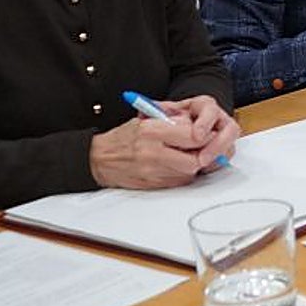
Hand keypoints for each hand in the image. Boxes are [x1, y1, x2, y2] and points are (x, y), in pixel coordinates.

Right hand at [89, 102, 234, 189]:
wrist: (98, 159)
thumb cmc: (123, 138)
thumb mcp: (145, 120)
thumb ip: (172, 122)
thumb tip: (198, 125)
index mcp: (151, 131)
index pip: (192, 136)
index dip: (204, 136)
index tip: (207, 134)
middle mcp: (152, 152)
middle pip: (194, 159)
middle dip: (204, 154)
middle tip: (204, 148)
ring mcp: (152, 171)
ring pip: (189, 172)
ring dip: (195, 165)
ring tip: (190, 155)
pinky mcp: (153, 185)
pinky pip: (179, 181)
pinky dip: (184, 174)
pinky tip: (178, 165)